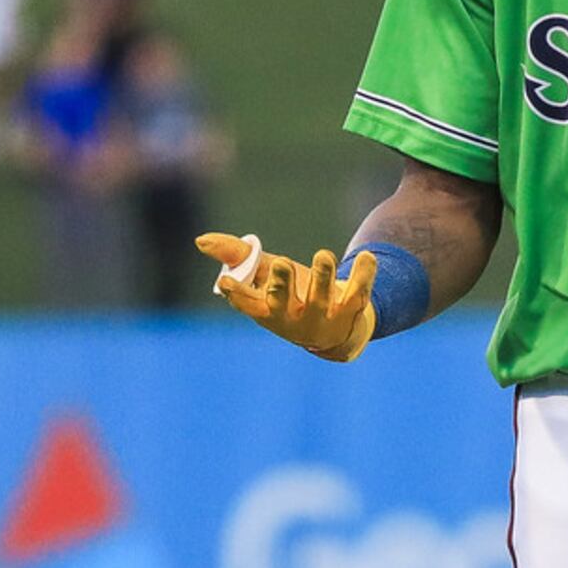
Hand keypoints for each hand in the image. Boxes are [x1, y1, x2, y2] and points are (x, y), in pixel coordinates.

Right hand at [199, 231, 376, 362]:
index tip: (228, 282)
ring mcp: (323, 318)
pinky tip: (367, 256)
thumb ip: (236, 257)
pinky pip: (359, 293)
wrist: (339, 327)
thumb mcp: (264, 275)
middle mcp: (293, 319)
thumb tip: (200, 241)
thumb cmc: (293, 294)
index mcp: (267, 311)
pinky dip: (364, 274)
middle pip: (284, 304)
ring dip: (322, 278)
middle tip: (281, 264)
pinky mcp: (351, 311)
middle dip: (282, 285)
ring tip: (323, 255)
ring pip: (322, 299)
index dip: (237, 294)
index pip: (248, 305)